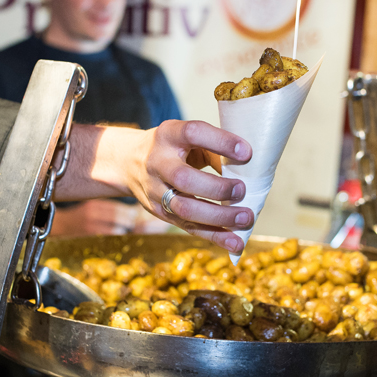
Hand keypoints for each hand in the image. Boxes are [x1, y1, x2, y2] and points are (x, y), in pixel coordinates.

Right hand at [58, 121, 254, 252]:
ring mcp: (155, 190)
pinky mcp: (159, 212)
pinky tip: (235, 243)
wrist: (128, 163)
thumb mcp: (189, 140)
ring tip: (245, 218)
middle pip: (183, 179)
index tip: (247, 152)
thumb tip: (247, 172)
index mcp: (169, 134)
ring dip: (218, 217)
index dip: (221, 142)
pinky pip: (188, 227)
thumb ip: (216, 151)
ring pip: (184, 209)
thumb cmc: (173, 148)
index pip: (193, 133)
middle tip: (241, 191)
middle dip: (217, 188)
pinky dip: (214, 236)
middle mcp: (158, 162)